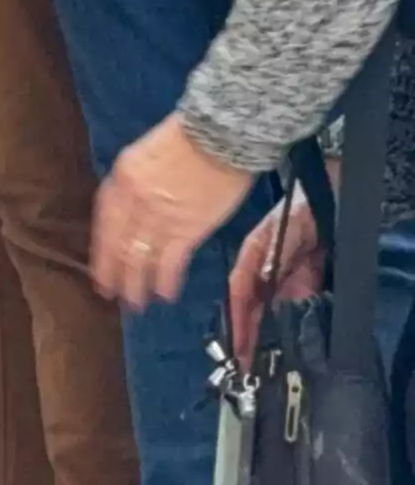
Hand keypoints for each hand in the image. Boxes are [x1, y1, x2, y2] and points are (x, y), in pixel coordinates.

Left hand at [92, 112, 255, 309]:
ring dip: (137, 284)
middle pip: (118, 246)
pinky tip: (164, 293)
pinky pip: (170, 261)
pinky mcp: (188, 229)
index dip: (101, 253)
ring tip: (135, 302)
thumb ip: (132, 186)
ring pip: (140, 259)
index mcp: (121, 180)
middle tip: (111, 295)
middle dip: (114, 274)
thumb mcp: (143, 156)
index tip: (99, 272)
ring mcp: (160, 217)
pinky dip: (165, 279)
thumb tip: (128, 214)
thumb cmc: (186, 140)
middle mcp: (135, 202)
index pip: (105, 225)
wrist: (221, 135)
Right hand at [228, 187, 324, 366]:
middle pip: (250, 308)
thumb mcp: (286, 230)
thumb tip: (260, 277)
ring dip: (264, 336)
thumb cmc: (302, 209)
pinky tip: (288, 346)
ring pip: (268, 312)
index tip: (237, 346)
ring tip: (261, 364)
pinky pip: (292, 309)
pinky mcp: (301, 283)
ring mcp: (281, 278)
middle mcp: (261, 271)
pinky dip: (288, 327)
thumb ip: (274, 252)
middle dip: (246, 337)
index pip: (239, 293)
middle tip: (244, 367)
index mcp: (251, 258)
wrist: (331, 200)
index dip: (237, 320)